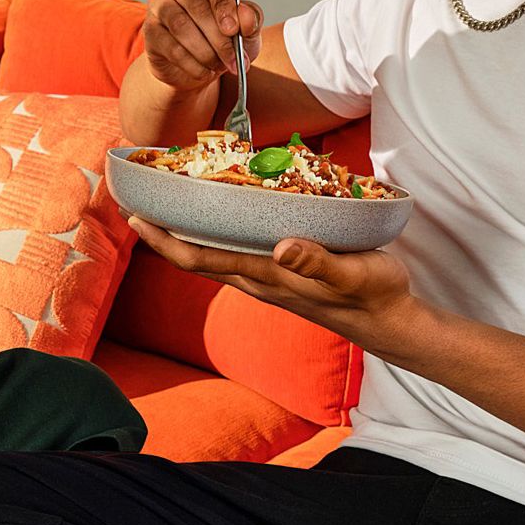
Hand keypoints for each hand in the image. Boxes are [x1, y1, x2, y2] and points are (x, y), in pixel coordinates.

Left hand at [127, 216, 417, 351]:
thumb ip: (317, 261)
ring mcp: (267, 280)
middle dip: (161, 235)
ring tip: (162, 207)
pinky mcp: (280, 275)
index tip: (137, 215)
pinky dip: (212, 236)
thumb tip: (280, 246)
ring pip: (212, 257)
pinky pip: (233, 255)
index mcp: (268, 276)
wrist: (391, 321)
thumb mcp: (352, 274)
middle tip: (132, 203)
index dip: (165, 239)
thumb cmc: (374, 294)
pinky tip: (213, 220)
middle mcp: (259, 280)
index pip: (202, 259)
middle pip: (195, 259)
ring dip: (182, 235)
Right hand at [143, 0, 263, 91]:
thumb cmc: (222, 35)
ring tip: (220, 64)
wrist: (199, 63)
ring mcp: (157, 4)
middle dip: (217, 34)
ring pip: (181, 26)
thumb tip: (246, 17)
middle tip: (233, 55)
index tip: (234, 27)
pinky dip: (192, 63)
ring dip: (205, 51)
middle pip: (194, 1)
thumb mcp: (246, 27)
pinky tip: (204, 70)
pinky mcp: (149, 30)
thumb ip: (251, 18)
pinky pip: (170, 47)